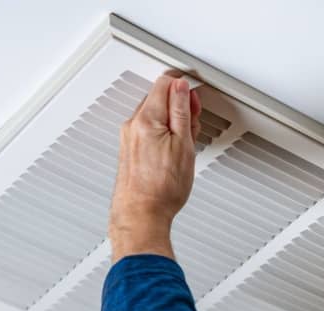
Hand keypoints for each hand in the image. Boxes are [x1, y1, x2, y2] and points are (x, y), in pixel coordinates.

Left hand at [108, 74, 201, 262]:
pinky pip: (148, 130)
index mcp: (146, 119)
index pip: (164, 83)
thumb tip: (181, 88)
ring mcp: (129, 138)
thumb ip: (181, 111)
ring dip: (172, 121)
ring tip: (185, 142)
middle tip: (193, 124)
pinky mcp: (130, 150)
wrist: (142, 215)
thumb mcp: (183, 145)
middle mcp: (133, 125)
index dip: (184, 88)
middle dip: (179, 105)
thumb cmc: (162, 189)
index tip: (194, 99)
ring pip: (154, 115)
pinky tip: (173, 151)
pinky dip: (163, 134)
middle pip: (158, 97)